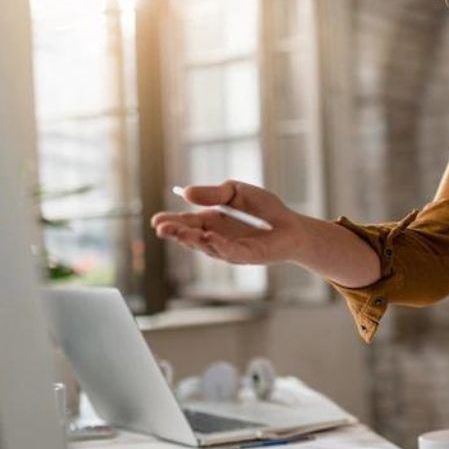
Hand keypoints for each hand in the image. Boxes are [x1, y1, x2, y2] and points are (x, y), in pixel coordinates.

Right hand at [151, 181, 305, 264]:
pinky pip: (230, 252)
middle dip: (176, 233)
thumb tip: (186, 193)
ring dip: (193, 239)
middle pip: (191, 237)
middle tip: (161, 228)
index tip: (156, 220)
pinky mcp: (246, 256)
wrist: (292, 225)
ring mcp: (229, 249)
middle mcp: (216, 238)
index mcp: (211, 221)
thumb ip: (214, 193)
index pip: (186, 222)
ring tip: (180, 232)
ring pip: (207, 246)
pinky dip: (219, 245)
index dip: (171, 222)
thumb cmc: (265, 209)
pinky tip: (209, 238)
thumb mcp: (236, 192)